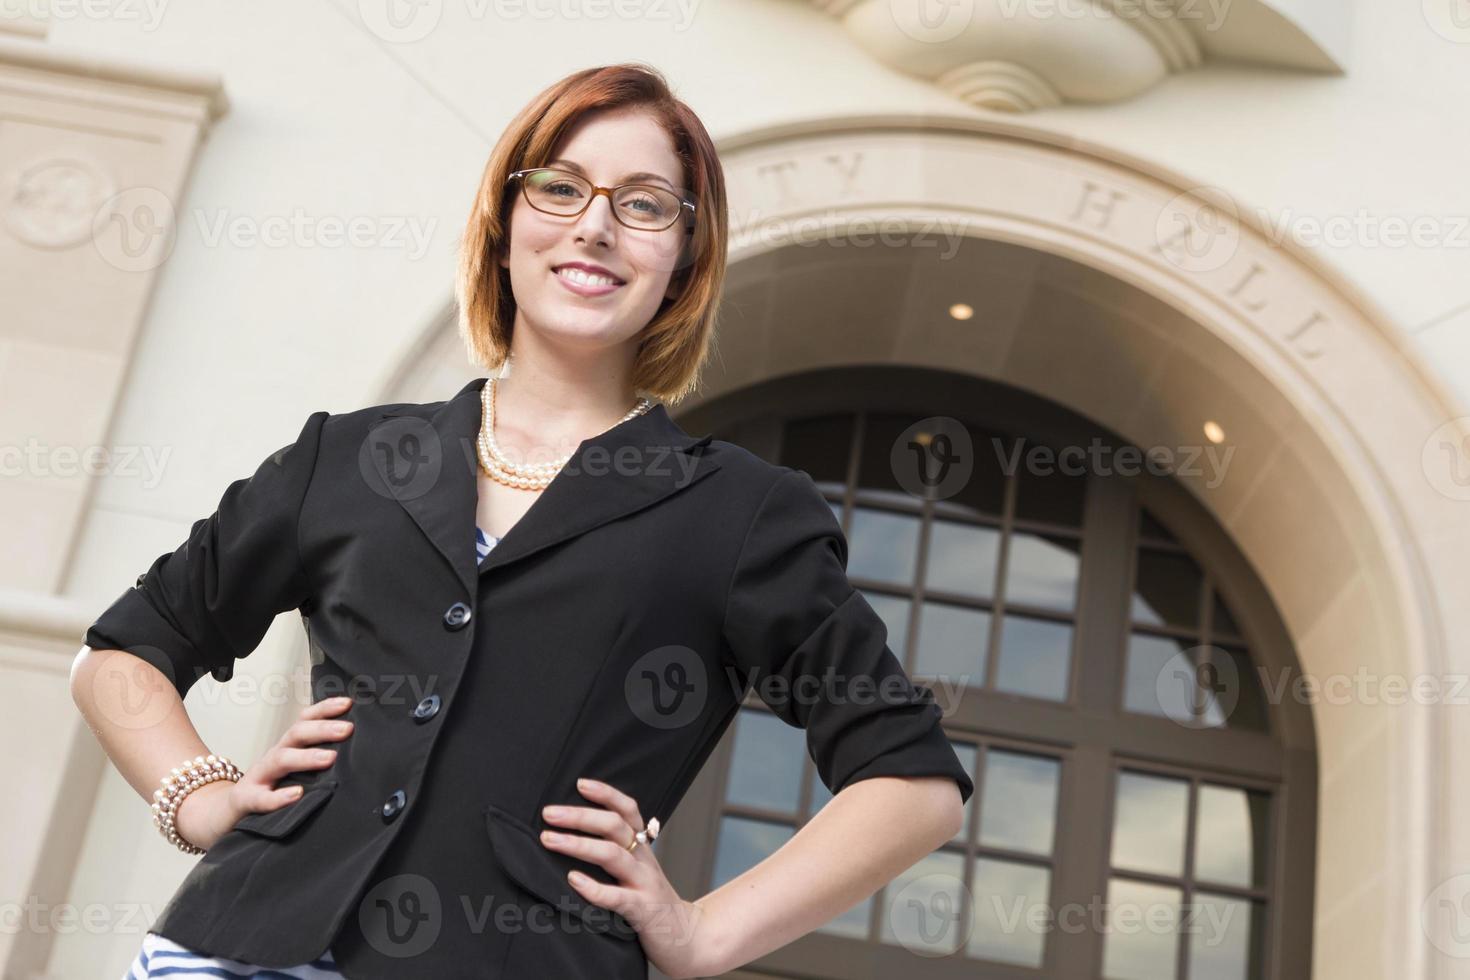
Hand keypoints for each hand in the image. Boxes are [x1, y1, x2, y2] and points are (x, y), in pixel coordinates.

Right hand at [175, 695, 354, 851]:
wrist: (221, 814)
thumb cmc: (267, 791)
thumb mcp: (291, 773)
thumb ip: (316, 763)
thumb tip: (355, 755)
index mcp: (287, 749)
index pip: (305, 722)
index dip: (324, 710)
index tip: (349, 703)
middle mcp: (274, 758)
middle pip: (296, 735)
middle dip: (322, 729)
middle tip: (348, 729)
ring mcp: (258, 778)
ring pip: (280, 760)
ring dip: (306, 758)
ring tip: (329, 758)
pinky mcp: (245, 801)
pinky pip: (260, 798)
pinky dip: (278, 797)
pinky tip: (296, 794)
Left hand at [540, 778, 718, 979]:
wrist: (687, 938)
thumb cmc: (651, 902)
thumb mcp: (638, 871)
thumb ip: (617, 852)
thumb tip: (575, 834)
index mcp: (642, 848)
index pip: (628, 810)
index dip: (606, 794)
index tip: (579, 784)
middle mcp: (644, 860)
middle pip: (614, 826)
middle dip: (579, 816)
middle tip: (549, 814)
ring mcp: (644, 884)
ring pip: (613, 855)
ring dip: (578, 844)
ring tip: (550, 839)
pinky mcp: (642, 911)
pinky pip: (617, 897)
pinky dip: (594, 888)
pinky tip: (573, 880)